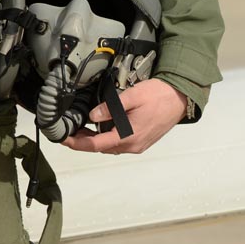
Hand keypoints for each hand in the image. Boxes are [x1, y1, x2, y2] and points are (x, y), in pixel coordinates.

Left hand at [61, 79, 186, 154]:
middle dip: (83, 141)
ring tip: (81, 128)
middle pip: (102, 148)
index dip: (77, 143)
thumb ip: (110, 108)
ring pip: (110, 146)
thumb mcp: (131, 97)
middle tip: (68, 131)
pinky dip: (107, 137)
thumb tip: (92, 117)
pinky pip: (120, 143)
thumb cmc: (158, 96)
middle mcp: (133, 145)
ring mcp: (138, 144)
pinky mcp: (142, 140)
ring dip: (95, 140)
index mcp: (128, 136)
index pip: (96, 145)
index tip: (63, 139)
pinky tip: (101, 127)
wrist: (180, 98)